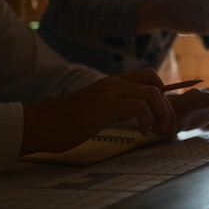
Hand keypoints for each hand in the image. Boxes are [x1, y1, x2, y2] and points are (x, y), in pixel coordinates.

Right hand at [20, 69, 173, 154]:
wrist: (40, 125)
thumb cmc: (64, 123)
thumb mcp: (95, 111)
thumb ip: (115, 108)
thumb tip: (136, 116)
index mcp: (111, 83)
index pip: (148, 75)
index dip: (163, 92)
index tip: (165, 114)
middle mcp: (113, 83)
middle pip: (155, 82)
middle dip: (168, 105)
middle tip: (169, 127)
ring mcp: (109, 92)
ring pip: (152, 93)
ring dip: (163, 113)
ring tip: (160, 131)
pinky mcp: (105, 106)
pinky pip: (140, 107)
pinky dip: (148, 120)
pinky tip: (143, 133)